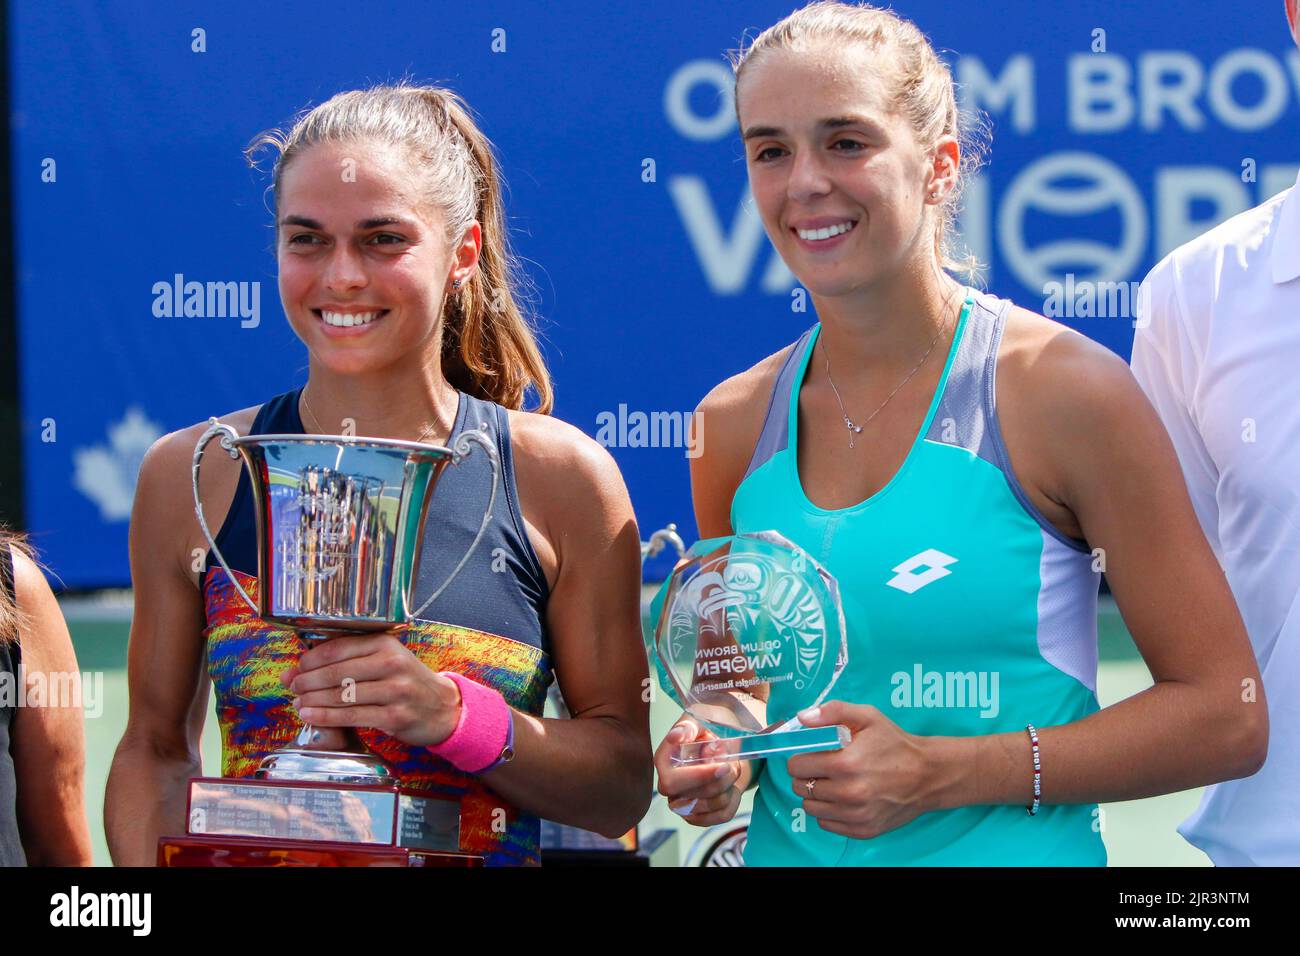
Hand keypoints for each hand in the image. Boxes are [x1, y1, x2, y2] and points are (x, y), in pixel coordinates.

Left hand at [280, 631, 461, 747]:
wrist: (441, 707)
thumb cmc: (405, 682)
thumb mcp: (383, 661)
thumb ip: (343, 662)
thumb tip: (295, 670)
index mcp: (385, 643)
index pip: (337, 648)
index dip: (309, 660)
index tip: (296, 670)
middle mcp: (391, 663)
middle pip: (336, 672)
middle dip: (307, 682)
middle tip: (293, 688)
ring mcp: (395, 690)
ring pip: (341, 695)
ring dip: (313, 701)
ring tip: (298, 704)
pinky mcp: (395, 716)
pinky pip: (351, 716)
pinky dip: (325, 717)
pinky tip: (310, 716)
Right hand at [654, 715, 746, 826]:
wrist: (725, 742)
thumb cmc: (709, 727)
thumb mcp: (700, 719)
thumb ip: (687, 727)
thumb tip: (676, 736)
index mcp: (664, 762)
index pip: (672, 782)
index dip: (699, 777)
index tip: (722, 765)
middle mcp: (669, 786)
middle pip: (693, 798)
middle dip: (720, 782)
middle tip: (732, 763)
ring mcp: (683, 803)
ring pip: (711, 807)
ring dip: (729, 787)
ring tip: (731, 768)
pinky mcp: (700, 815)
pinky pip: (722, 815)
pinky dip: (734, 799)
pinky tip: (732, 784)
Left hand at [787, 701, 939, 839]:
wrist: (928, 775)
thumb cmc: (895, 743)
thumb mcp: (867, 717)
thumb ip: (832, 712)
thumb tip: (801, 717)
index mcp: (845, 763)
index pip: (797, 766)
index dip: (800, 757)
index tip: (811, 754)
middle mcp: (848, 793)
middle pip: (800, 787)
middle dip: (806, 775)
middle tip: (822, 767)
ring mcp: (856, 815)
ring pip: (810, 807)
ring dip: (816, 794)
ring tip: (833, 782)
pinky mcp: (863, 830)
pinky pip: (826, 823)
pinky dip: (829, 811)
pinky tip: (843, 798)